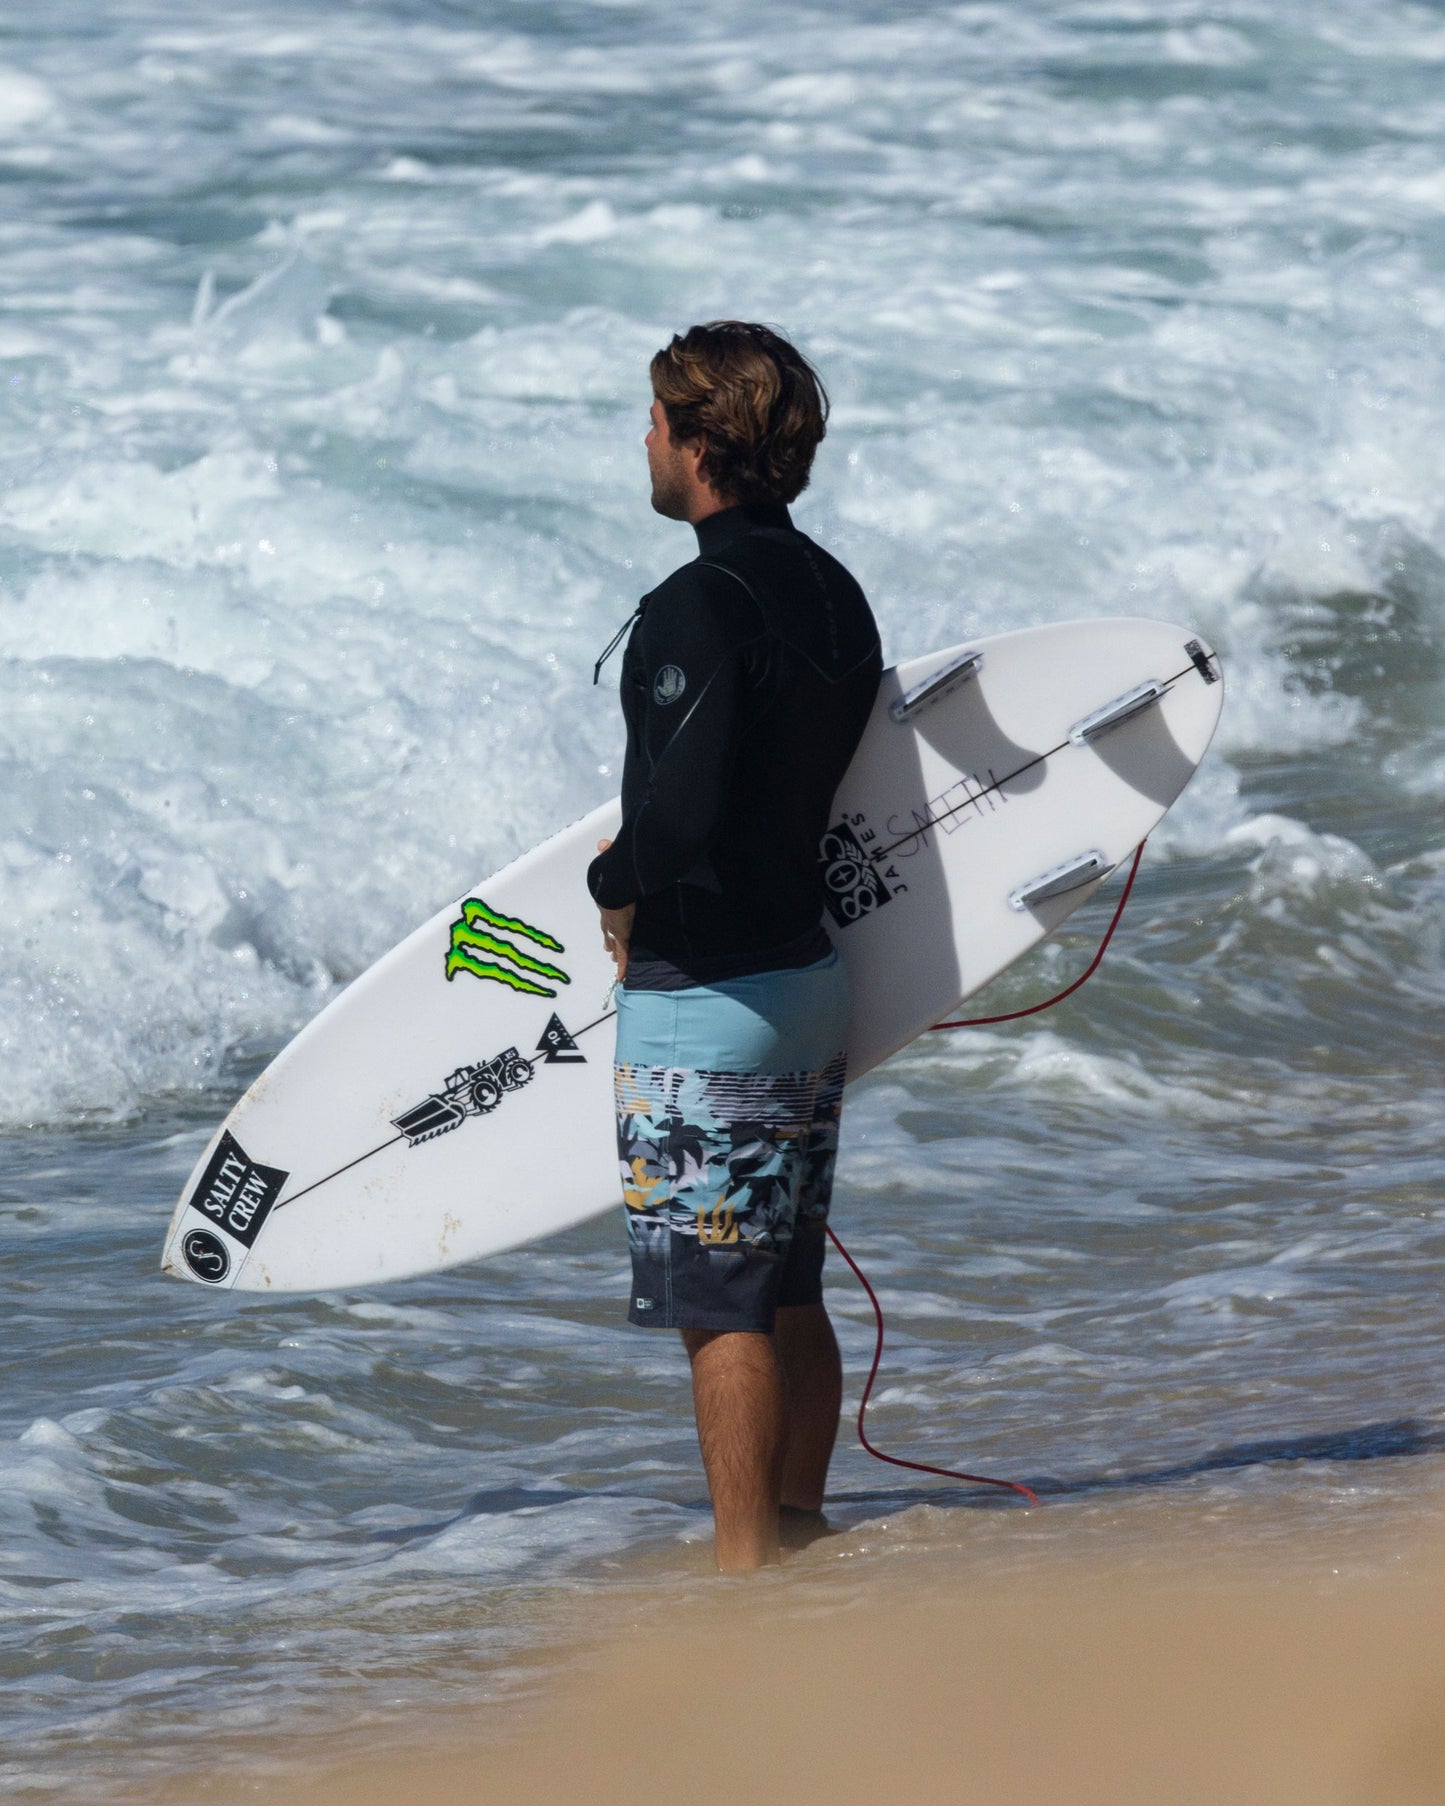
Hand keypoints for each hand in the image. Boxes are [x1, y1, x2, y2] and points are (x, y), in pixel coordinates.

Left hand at [595, 839, 634, 980]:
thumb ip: (609, 853)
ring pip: (615, 944)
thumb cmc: (614, 872)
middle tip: (607, 947)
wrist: (615, 885)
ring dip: (615, 953)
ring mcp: (615, 928)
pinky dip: (622, 967)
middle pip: (607, 930)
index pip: (607, 912)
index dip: (608, 919)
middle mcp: (608, 915)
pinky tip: (621, 978)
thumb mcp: (611, 862)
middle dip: (608, 938)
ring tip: (615, 962)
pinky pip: (623, 955)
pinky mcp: (622, 936)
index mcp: (607, 899)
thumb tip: (603, 843)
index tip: (608, 924)